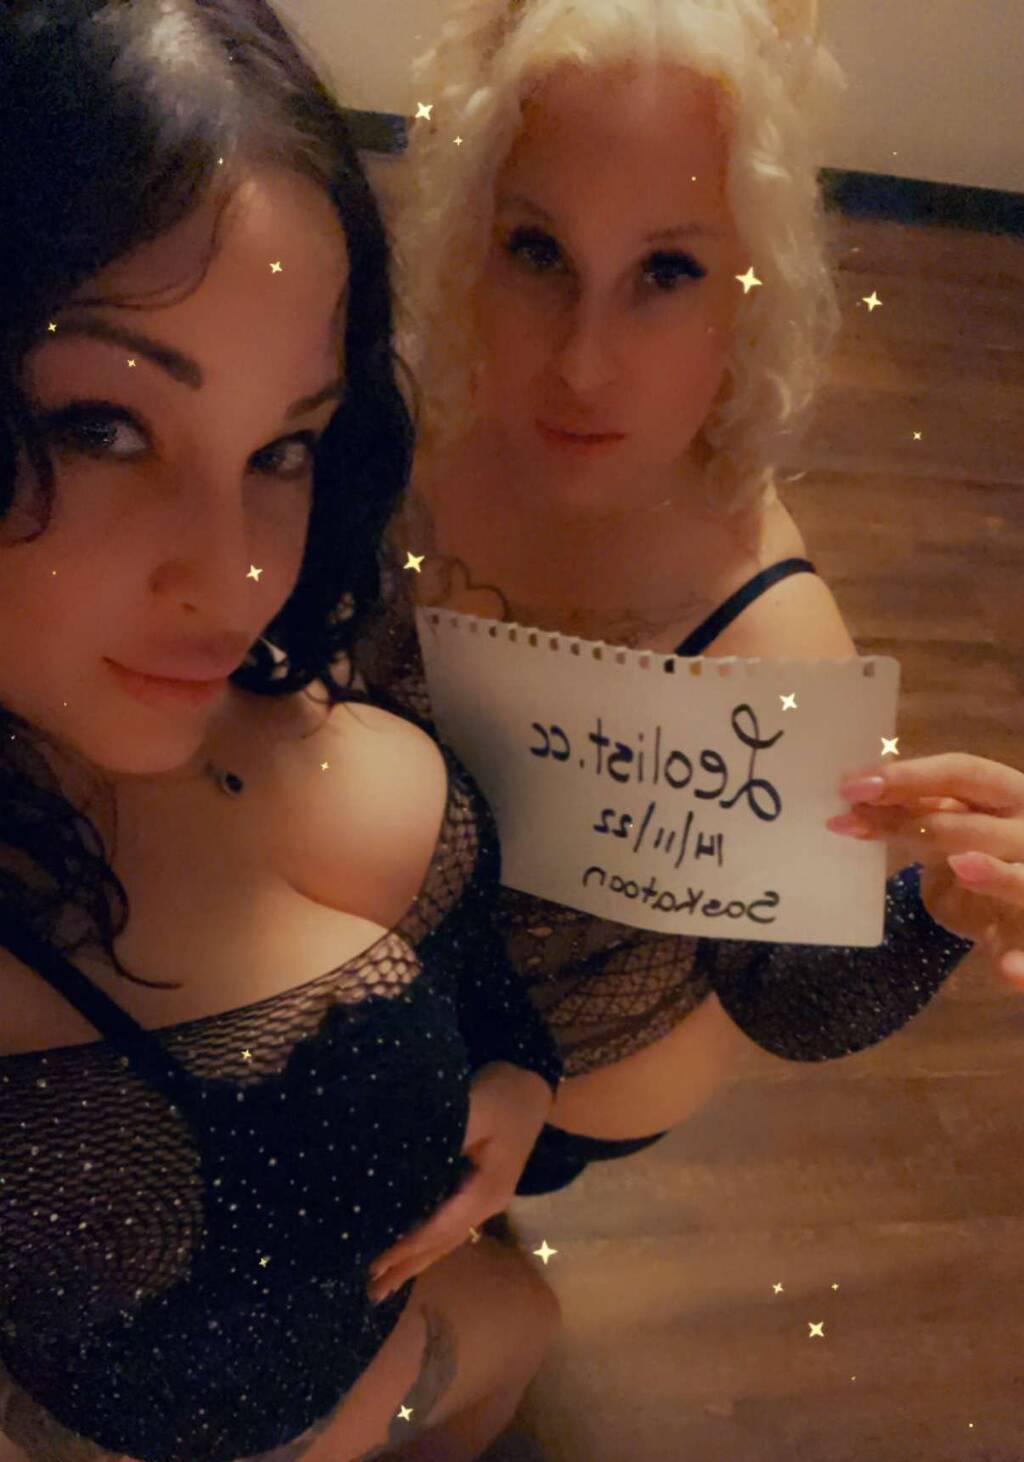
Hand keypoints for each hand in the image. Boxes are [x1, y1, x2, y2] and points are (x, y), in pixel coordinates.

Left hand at [366, 1061, 553, 1302]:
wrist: (530, 1078)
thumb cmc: (503, 1094)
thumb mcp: (477, 1109)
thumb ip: (444, 1136)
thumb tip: (402, 1163)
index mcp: (486, 1192)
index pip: (439, 1230)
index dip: (406, 1249)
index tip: (372, 1266)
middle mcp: (486, 1203)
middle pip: (441, 1244)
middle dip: (406, 1267)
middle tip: (367, 1293)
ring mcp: (483, 1197)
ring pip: (444, 1238)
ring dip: (414, 1261)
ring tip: (382, 1285)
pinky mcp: (476, 1187)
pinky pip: (446, 1224)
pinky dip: (424, 1242)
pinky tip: (408, 1250)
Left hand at [826, 753, 1023, 985]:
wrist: (1023, 909)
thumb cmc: (983, 853)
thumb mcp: (950, 829)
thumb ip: (914, 813)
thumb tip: (853, 796)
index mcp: (1007, 794)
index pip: (962, 773)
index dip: (908, 776)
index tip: (850, 787)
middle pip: (976, 826)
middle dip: (916, 824)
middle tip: (852, 822)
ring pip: (1021, 880)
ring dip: (994, 876)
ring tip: (960, 867)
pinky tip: (1008, 970)